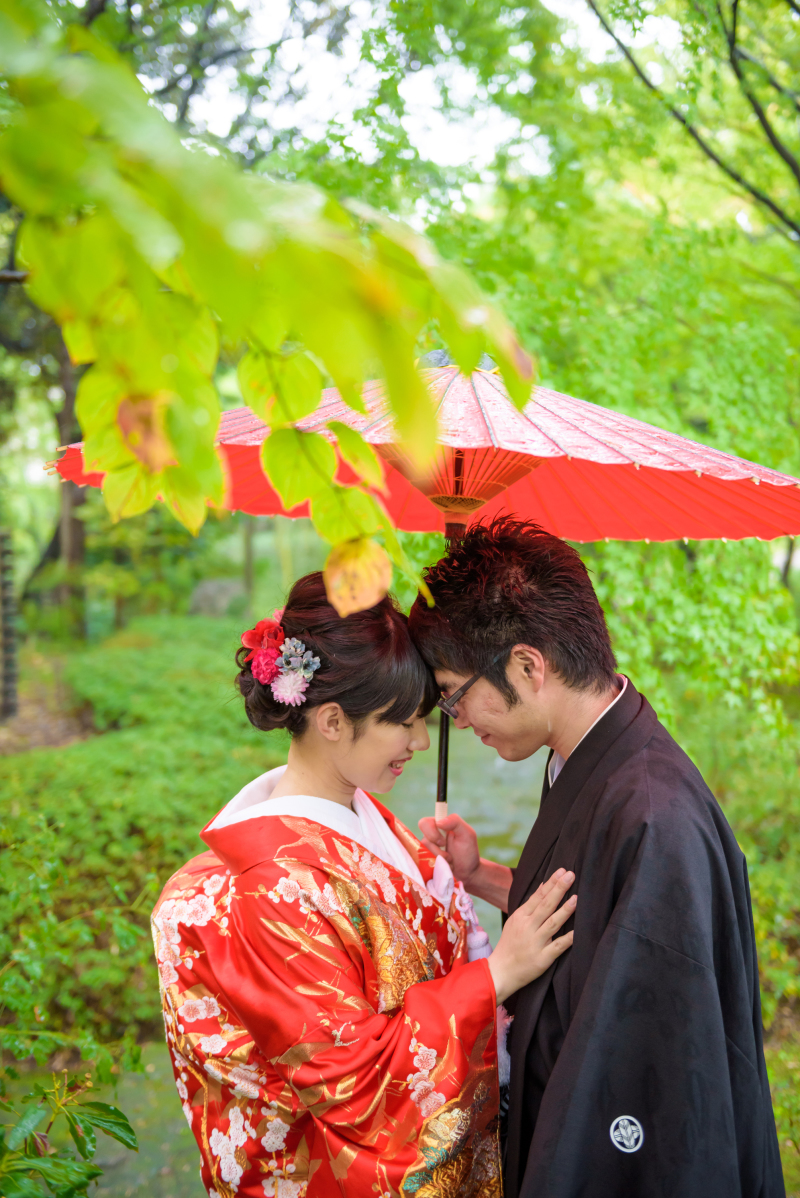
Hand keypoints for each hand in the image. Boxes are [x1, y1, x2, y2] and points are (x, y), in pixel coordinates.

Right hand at [418, 812, 479, 885]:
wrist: (468, 872)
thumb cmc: (468, 851)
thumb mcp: (467, 833)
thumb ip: (455, 821)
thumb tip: (438, 822)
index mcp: (439, 826)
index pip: (424, 823)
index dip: (431, 832)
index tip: (444, 841)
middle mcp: (430, 837)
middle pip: (422, 838)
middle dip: (435, 847)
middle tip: (447, 851)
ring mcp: (427, 850)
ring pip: (424, 852)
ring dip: (439, 858)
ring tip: (450, 860)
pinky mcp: (426, 862)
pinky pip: (424, 863)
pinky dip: (436, 865)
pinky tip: (445, 866)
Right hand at [487, 868, 575, 1004]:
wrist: (500, 971)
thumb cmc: (510, 944)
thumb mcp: (515, 921)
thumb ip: (530, 905)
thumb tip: (544, 885)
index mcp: (521, 917)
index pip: (538, 896)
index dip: (551, 883)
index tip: (562, 871)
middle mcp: (528, 927)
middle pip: (545, 906)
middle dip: (559, 889)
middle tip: (571, 875)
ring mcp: (535, 943)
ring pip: (552, 924)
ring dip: (564, 911)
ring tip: (576, 898)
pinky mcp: (542, 958)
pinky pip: (557, 947)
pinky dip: (567, 939)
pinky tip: (577, 931)